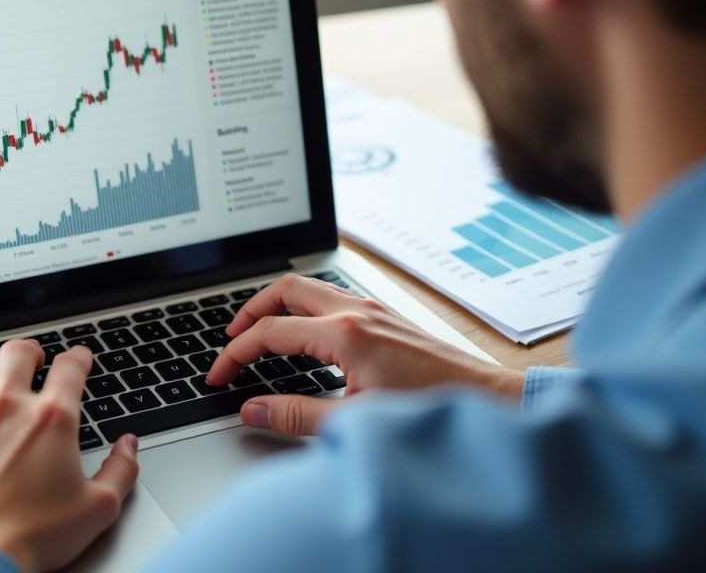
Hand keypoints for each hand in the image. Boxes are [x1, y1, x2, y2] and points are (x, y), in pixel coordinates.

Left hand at [0, 340, 139, 572]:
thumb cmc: (36, 537)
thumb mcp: (99, 508)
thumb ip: (121, 470)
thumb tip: (128, 447)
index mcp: (52, 420)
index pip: (70, 368)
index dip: (79, 357)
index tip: (80, 357)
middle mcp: (8, 409)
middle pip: (17, 353)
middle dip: (30, 350)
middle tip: (35, 357)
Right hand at [206, 273, 523, 435]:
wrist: (487, 400)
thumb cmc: (430, 410)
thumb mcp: (354, 419)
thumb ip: (296, 415)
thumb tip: (252, 411)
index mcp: (344, 333)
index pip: (269, 333)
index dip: (234, 355)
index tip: (218, 377)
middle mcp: (356, 311)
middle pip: (284, 289)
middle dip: (248, 311)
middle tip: (230, 340)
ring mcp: (372, 309)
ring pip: (308, 287)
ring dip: (276, 304)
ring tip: (258, 331)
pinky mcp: (385, 316)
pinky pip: (330, 296)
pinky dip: (303, 308)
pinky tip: (303, 334)